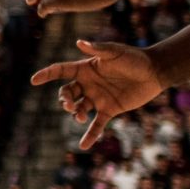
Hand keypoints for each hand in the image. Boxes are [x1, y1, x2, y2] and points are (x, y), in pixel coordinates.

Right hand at [29, 38, 163, 148]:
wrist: (154, 72)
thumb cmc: (134, 58)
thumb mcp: (115, 52)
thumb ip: (98, 49)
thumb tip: (79, 42)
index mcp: (86, 68)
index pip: (61, 71)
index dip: (47, 75)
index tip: (34, 80)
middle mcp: (88, 84)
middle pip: (67, 92)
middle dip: (63, 99)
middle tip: (68, 104)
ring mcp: (98, 98)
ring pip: (78, 108)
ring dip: (75, 113)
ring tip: (79, 117)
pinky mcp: (110, 110)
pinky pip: (97, 124)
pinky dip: (90, 135)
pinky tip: (83, 146)